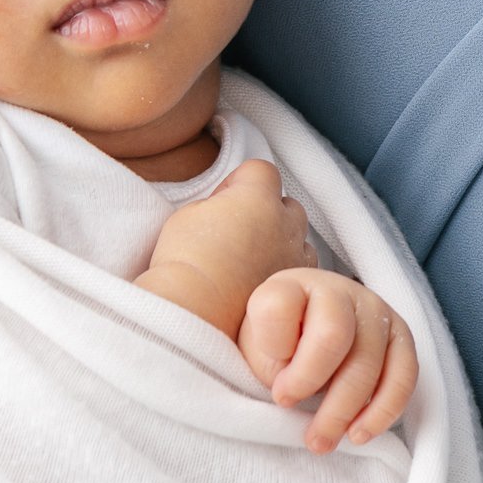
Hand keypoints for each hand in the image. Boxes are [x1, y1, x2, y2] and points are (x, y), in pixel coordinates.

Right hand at [138, 159, 316, 340]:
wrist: (196, 312)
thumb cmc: (184, 264)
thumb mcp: (187, 215)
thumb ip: (217, 204)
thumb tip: (227, 210)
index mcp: (257, 198)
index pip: (260, 171)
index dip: (240, 182)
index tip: (222, 201)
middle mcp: (285, 223)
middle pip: (286, 204)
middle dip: (266, 213)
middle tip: (238, 233)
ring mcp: (294, 257)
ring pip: (297, 239)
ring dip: (279, 243)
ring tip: (249, 262)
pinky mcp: (293, 288)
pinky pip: (297, 271)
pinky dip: (281, 272)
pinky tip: (256, 283)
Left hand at [237, 269, 418, 453]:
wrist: (306, 335)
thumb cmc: (276, 346)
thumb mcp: (257, 351)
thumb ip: (271, 364)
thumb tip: (296, 397)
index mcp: (289, 286)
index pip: (280, 309)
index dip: (279, 355)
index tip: (278, 394)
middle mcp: (337, 289)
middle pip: (333, 338)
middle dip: (314, 389)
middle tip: (303, 430)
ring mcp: (374, 308)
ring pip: (369, 363)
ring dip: (345, 411)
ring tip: (324, 441)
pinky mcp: (400, 335)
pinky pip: (404, 374)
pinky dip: (383, 410)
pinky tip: (360, 434)